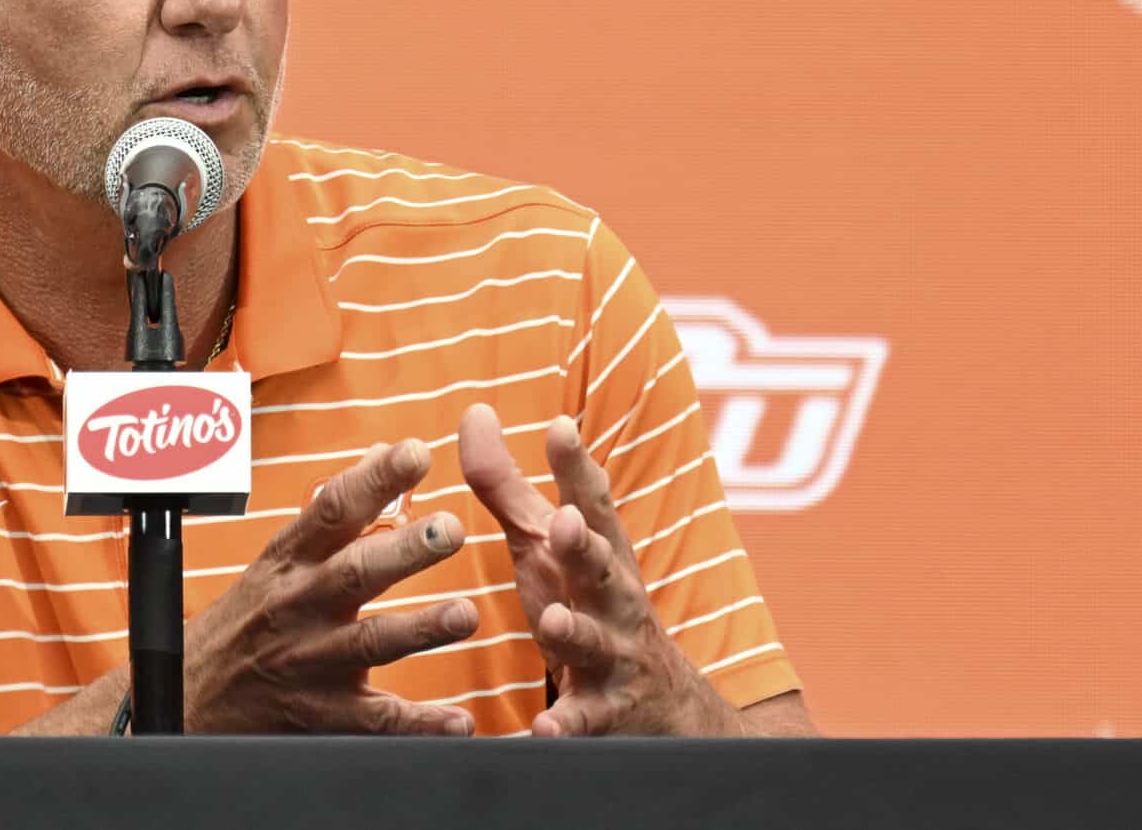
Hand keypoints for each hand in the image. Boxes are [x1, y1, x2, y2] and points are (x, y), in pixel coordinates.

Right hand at [181, 438, 481, 733]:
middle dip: (405, 550)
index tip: (416, 453)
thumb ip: (334, 512)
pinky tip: (457, 721)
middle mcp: (299, 606)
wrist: (189, 699)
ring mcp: (310, 661)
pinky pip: (375, 721)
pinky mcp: (320, 714)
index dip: (375, 479)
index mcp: (290, 561)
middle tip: (450, 530)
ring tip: (464, 615)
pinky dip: (418, 723)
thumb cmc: (244, 622)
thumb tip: (380, 453)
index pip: (332, 510)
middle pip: (354, 571)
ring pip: (370, 643)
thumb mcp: (278, 558)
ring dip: (420, 629)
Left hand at [457, 403, 739, 736]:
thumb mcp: (546, 548)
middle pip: (603, 567)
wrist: (667, 708)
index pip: (593, 504)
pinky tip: (543, 730)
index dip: (577, 467)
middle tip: (565, 524)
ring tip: (550, 621)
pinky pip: (583, 722)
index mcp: (598, 555)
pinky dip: (564, 726)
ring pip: (594, 642)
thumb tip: (475, 412)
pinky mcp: (606, 714)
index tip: (560, 427)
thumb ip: (508, 487)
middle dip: (586, 545)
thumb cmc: (588, 607)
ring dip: (574, 630)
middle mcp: (614, 600)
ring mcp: (615, 657)